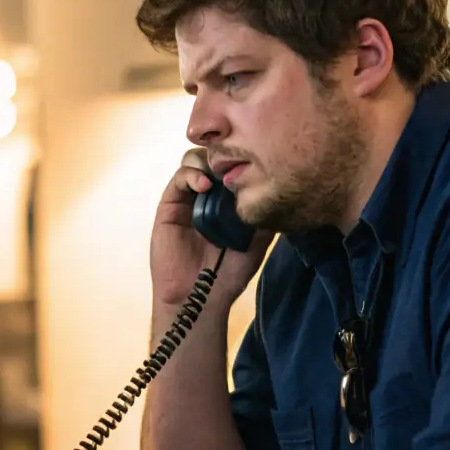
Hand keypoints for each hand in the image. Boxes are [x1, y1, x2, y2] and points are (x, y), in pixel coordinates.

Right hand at [151, 148, 273, 308]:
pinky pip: (179, 179)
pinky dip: (191, 175)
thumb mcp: (257, 242)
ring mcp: (188, 198)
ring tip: (219, 175)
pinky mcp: (170, 205)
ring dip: (206, 160)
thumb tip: (280, 190)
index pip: (233, 166)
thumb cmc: (229, 273)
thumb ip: (265, 216)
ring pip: (193, 160)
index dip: (241, 157)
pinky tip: (204, 186)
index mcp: (228, 200)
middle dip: (223, 153)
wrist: (201, 296)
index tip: (254, 159)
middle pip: (213, 156)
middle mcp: (208, 194)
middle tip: (235, 162)